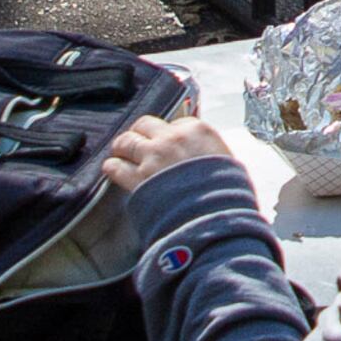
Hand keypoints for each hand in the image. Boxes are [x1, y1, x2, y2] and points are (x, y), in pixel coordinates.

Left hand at [101, 109, 231, 193]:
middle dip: (140, 133)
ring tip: (120, 153)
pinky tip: (112, 169)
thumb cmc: (229, 193)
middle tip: (137, 142)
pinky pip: (116, 167)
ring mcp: (153, 158)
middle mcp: (172, 139)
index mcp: (197, 130)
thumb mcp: (227, 162)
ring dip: (122, 147)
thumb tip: (201, 154)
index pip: (175, 122)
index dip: (168, 133)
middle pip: (145, 125)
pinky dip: (113, 167)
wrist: (217, 218)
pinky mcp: (139, 179)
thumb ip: (209, 152)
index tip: (166, 142)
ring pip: (126, 141)